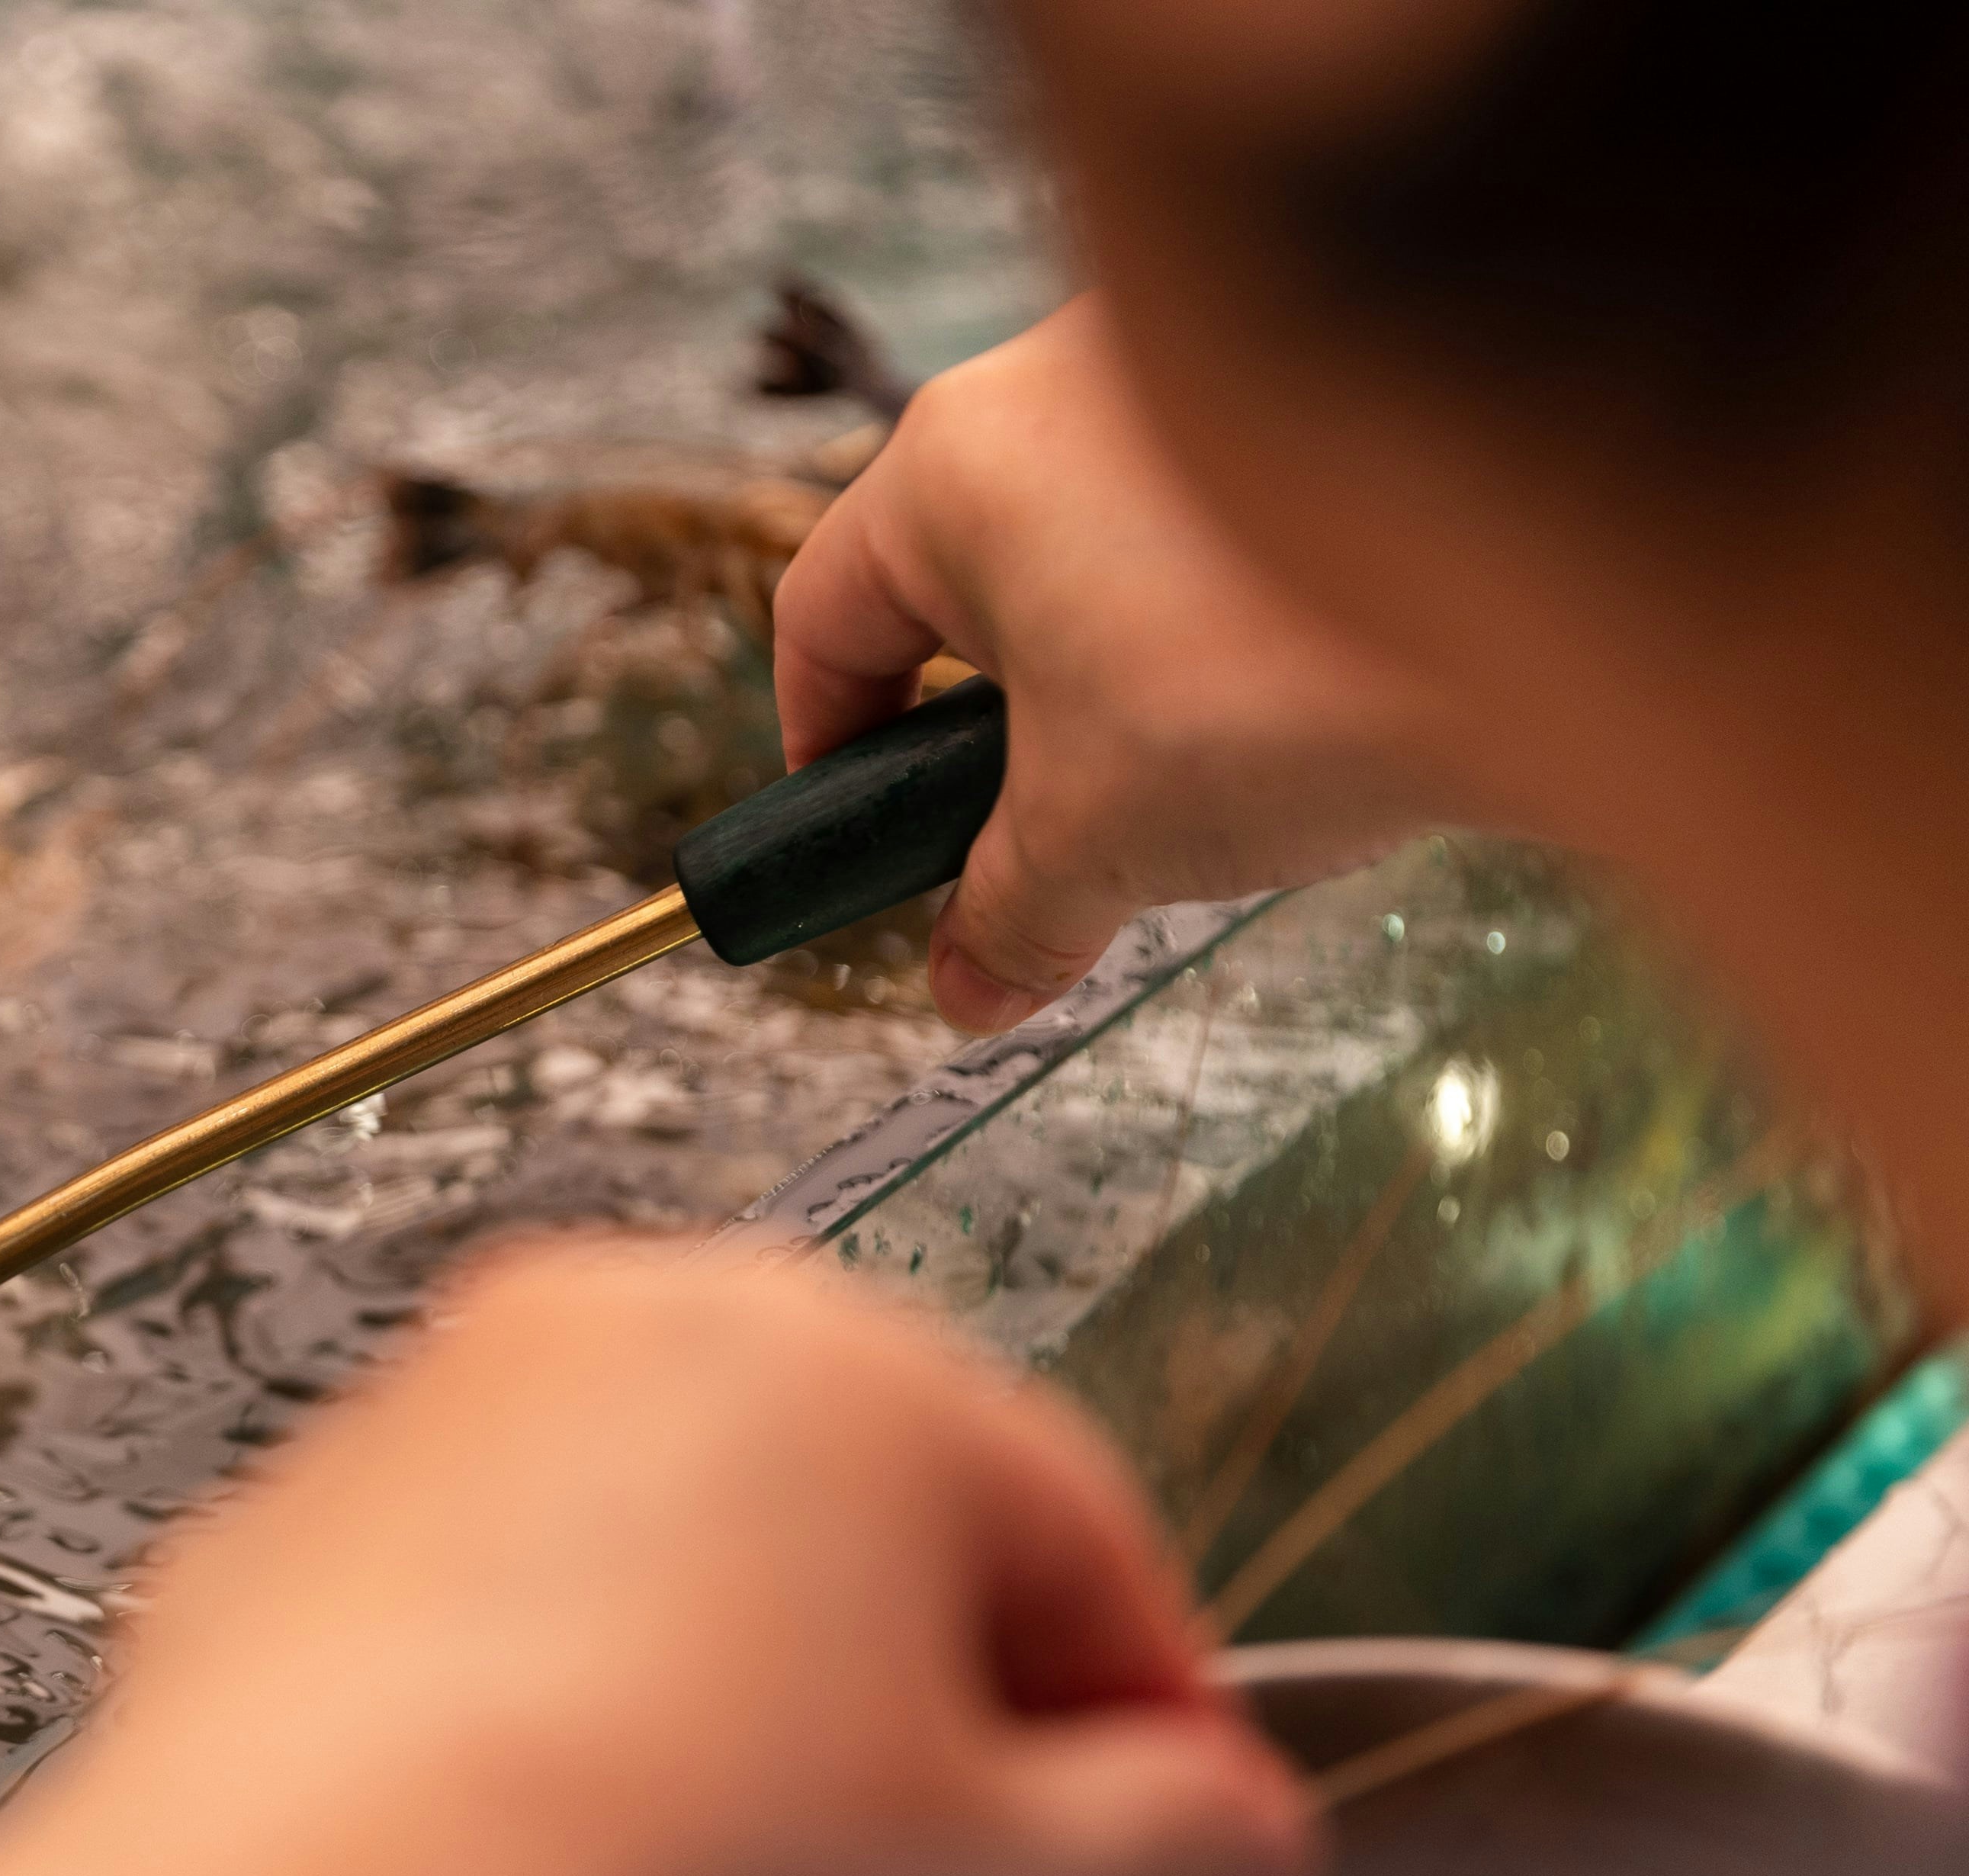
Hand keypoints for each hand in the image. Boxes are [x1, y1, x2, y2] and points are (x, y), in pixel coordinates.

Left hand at [57, 1241, 1311, 1875]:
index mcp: (846, 1363)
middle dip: (927, 1688)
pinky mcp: (279, 1524)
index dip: (1153, 1711)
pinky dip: (536, 1715)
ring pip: (656, 1553)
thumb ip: (1174, 1839)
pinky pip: (474, 1613)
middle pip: (860, 1514)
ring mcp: (427, 1408)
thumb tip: (1216, 1821)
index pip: (1079, 1532)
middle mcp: (622, 1323)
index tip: (1179, 1841)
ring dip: (725, 1694)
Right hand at [775, 299, 1464, 1032]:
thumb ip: (1011, 915)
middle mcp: (1059, 379)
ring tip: (1193, 787)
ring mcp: (1200, 372)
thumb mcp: (1098, 836)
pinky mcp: (1332, 395)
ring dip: (1118, 676)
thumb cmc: (1282, 680)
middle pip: (969, 579)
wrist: (1570, 594)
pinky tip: (1298, 711)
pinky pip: (1225, 527)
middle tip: (1038, 842)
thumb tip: (974, 984)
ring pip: (1104, 549)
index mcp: (952, 467)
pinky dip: (1231, 624)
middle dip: (994, 725)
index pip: (825, 618)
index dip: (828, 754)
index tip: (863, 838)